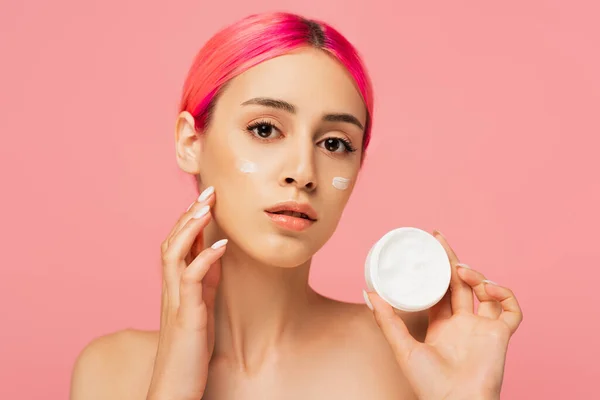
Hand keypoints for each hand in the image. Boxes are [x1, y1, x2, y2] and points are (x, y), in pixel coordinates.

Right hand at [147, 186, 226, 399]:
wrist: (175, 387)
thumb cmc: (189, 351)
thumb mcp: (200, 308)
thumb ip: (205, 281)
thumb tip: (215, 255)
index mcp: (175, 287)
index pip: (178, 245)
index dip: (190, 220)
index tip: (206, 199)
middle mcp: (171, 289)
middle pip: (173, 242)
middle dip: (189, 214)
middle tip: (208, 191)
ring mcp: (176, 301)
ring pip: (175, 253)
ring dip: (191, 228)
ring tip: (207, 207)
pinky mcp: (186, 315)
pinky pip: (193, 279)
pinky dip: (206, 258)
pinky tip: (221, 245)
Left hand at [366, 230, 522, 399]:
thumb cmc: (428, 384)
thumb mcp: (401, 347)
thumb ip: (386, 320)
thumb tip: (368, 293)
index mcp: (440, 324)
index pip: (439, 289)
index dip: (435, 269)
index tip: (427, 247)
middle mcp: (462, 323)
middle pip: (459, 284)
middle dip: (451, 260)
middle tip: (439, 239)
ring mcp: (482, 328)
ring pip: (485, 291)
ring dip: (474, 275)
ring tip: (461, 271)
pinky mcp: (500, 335)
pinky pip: (512, 311)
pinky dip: (503, 295)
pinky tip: (487, 290)